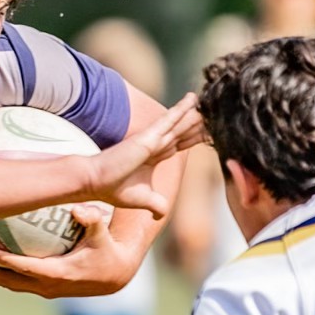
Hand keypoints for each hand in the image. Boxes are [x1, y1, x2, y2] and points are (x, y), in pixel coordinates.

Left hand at [0, 203, 136, 296]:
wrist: (113, 276)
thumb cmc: (106, 249)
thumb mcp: (102, 234)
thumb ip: (92, 219)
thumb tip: (78, 208)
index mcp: (59, 273)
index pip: (25, 268)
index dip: (5, 261)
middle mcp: (47, 286)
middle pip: (9, 280)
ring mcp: (44, 290)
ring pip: (8, 283)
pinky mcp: (43, 289)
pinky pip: (15, 282)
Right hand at [87, 94, 204, 210]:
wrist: (95, 182)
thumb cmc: (113, 189)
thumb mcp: (143, 199)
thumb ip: (156, 204)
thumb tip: (160, 215)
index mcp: (154, 156)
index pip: (181, 144)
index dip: (196, 138)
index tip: (212, 132)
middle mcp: (155, 144)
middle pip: (184, 132)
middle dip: (201, 124)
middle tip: (219, 112)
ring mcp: (152, 139)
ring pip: (180, 124)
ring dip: (196, 113)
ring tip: (212, 101)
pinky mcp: (147, 137)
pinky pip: (169, 120)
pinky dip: (181, 109)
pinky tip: (193, 99)